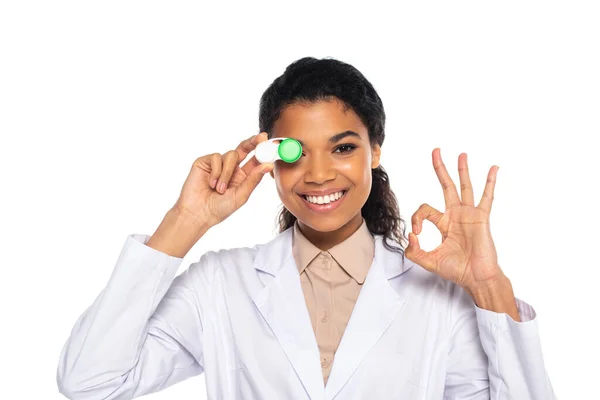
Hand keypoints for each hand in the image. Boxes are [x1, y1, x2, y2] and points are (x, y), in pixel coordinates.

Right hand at [173, 132, 272, 227]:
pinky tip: (210, 183)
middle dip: (252, 142)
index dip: (262, 151)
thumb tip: (268, 165)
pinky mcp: (205, 162)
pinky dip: (216, 171)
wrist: (197, 213)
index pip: (255, 160)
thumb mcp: (241, 195)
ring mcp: (218, 164)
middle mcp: (232, 168)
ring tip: (219, 189)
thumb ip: (253, 179)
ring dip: (227, 173)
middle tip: (261, 137)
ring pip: (231, 155)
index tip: (270, 143)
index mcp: (243, 176)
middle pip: (244, 149)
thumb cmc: (220, 208)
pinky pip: (216, 157)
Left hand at [405, 148, 504, 291]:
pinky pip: (487, 197)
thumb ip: (414, 252)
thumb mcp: (429, 261)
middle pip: (447, 186)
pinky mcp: (481, 218)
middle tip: (436, 151)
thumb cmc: (457, 270)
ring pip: (465, 187)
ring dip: (462, 170)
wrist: (476, 278)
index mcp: (444, 223)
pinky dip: (490, 182)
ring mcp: (469, 215)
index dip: (416, 218)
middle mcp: (456, 215)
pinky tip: (493, 168)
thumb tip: (410, 236)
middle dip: (440, 169)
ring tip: (461, 154)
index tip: (417, 234)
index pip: (425, 210)